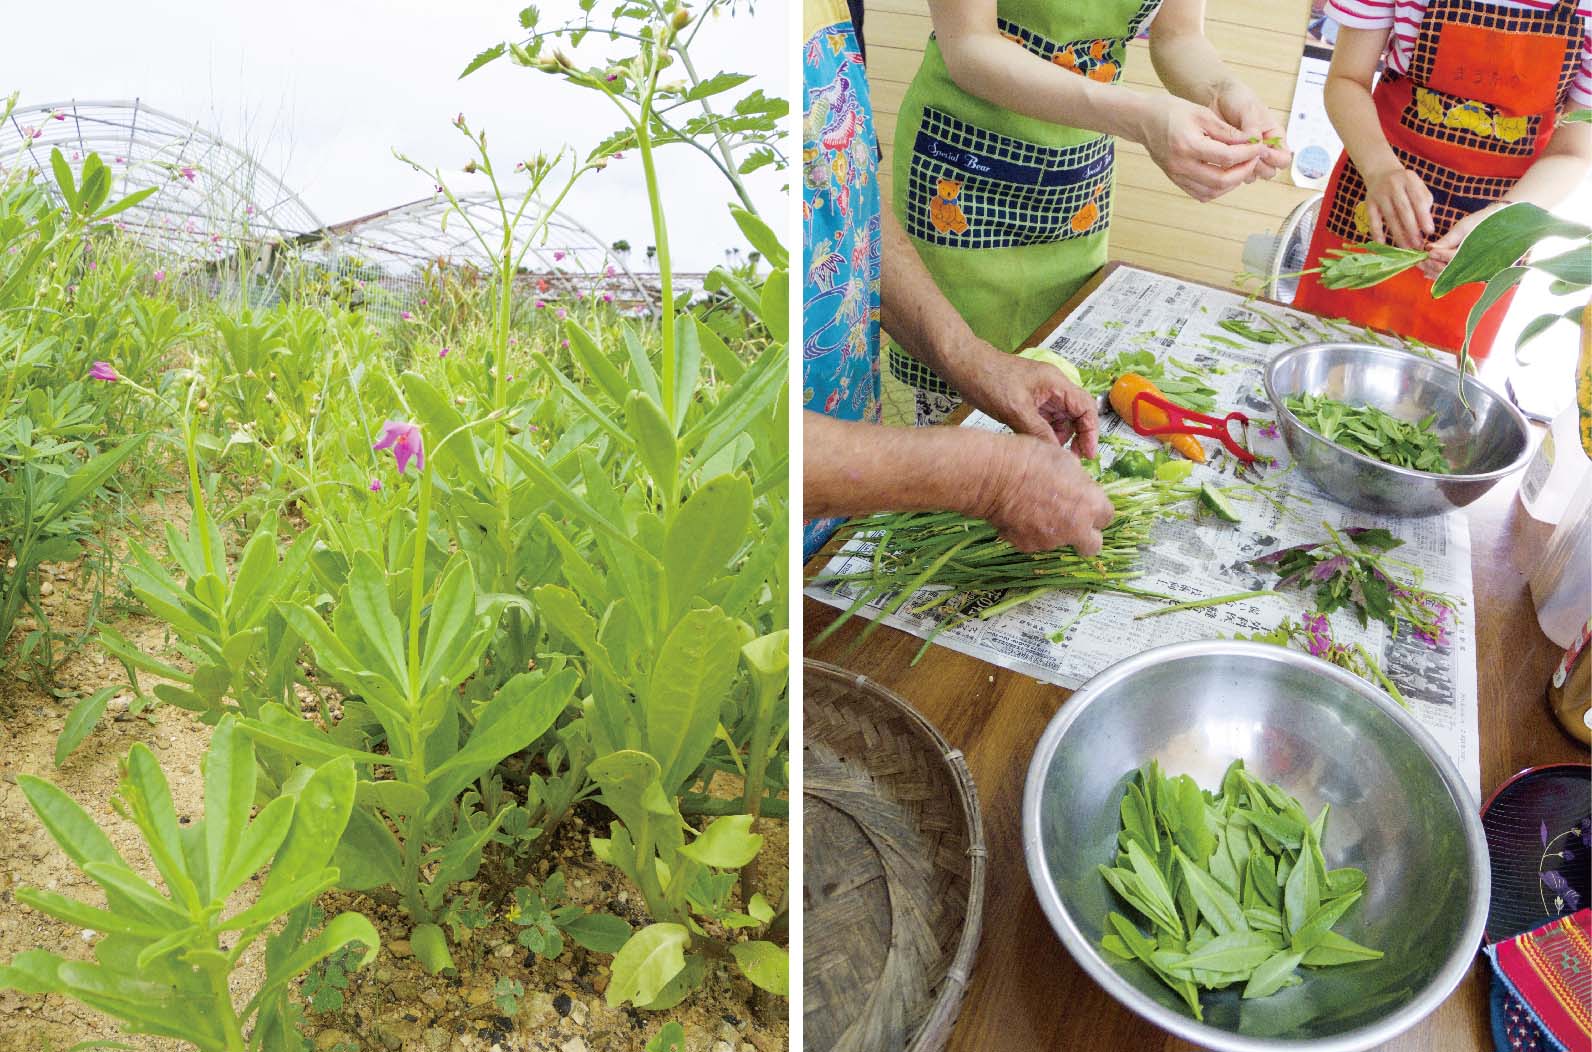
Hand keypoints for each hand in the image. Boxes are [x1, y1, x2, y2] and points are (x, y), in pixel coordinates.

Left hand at [958, 348, 1099, 457]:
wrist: (964, 366)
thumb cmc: (988, 379)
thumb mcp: (1015, 410)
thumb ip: (1039, 432)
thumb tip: (1056, 456)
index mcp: (1056, 383)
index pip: (1087, 407)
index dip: (1092, 432)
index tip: (1088, 454)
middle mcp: (1053, 388)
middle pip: (1077, 415)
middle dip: (1078, 438)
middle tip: (1070, 461)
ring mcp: (1042, 395)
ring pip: (1061, 421)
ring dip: (1059, 438)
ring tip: (1049, 456)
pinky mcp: (1029, 402)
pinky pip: (1046, 421)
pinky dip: (1045, 434)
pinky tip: (1037, 447)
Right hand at [971, 433, 1114, 553]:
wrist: (995, 476)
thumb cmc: (1030, 460)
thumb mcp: (1066, 460)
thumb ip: (1080, 481)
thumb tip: (1079, 486)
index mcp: (1090, 504)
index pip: (1107, 517)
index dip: (1097, 511)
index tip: (1088, 504)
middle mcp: (1075, 528)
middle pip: (1093, 545)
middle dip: (1087, 536)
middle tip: (1074, 521)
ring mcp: (1050, 541)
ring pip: (1061, 542)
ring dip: (1055, 530)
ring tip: (1036, 508)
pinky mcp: (1027, 546)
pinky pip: (1035, 542)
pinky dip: (1031, 532)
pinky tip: (1020, 514)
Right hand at [1139, 97, 1265, 201]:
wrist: (1143, 120)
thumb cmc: (1171, 111)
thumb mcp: (1201, 113)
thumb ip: (1226, 131)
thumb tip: (1249, 141)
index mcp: (1188, 145)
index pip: (1227, 157)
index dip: (1248, 153)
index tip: (1258, 145)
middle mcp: (1181, 165)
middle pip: (1221, 180)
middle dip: (1243, 171)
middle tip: (1253, 159)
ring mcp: (1177, 175)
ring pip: (1212, 192)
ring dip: (1231, 183)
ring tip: (1241, 167)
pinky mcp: (1175, 180)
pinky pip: (1200, 194)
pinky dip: (1217, 189)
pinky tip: (1225, 176)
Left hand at [1214, 79, 1290, 180]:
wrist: (1218, 98)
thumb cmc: (1238, 99)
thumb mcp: (1249, 110)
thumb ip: (1253, 128)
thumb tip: (1255, 144)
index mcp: (1275, 136)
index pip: (1284, 159)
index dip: (1275, 158)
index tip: (1262, 148)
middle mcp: (1264, 149)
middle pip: (1269, 172)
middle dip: (1259, 166)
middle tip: (1247, 153)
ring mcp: (1248, 156)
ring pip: (1253, 175)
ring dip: (1244, 170)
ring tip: (1234, 155)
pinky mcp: (1233, 160)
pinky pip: (1236, 174)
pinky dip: (1231, 169)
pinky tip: (1224, 158)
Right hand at [1362, 164, 1433, 249]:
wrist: (1381, 172)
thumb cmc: (1404, 184)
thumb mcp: (1417, 186)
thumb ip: (1424, 202)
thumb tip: (1424, 225)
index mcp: (1409, 180)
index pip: (1418, 200)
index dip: (1424, 217)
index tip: (1430, 232)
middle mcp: (1394, 185)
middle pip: (1403, 210)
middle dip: (1411, 229)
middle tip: (1418, 245)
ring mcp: (1379, 194)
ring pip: (1390, 217)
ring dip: (1398, 235)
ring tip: (1406, 248)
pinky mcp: (1369, 203)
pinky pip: (1373, 220)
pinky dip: (1377, 233)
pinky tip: (1383, 244)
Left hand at [1419, 204, 1497, 278]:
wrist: (1505, 223)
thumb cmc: (1484, 221)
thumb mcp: (1465, 226)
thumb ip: (1448, 240)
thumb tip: (1430, 249)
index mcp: (1478, 252)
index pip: (1454, 258)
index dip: (1439, 255)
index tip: (1427, 251)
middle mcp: (1479, 265)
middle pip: (1450, 271)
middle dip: (1432, 265)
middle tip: (1419, 260)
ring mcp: (1477, 272)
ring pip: (1451, 277)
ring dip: (1434, 272)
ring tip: (1421, 265)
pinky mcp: (1474, 273)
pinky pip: (1455, 277)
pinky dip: (1441, 275)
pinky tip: (1428, 273)